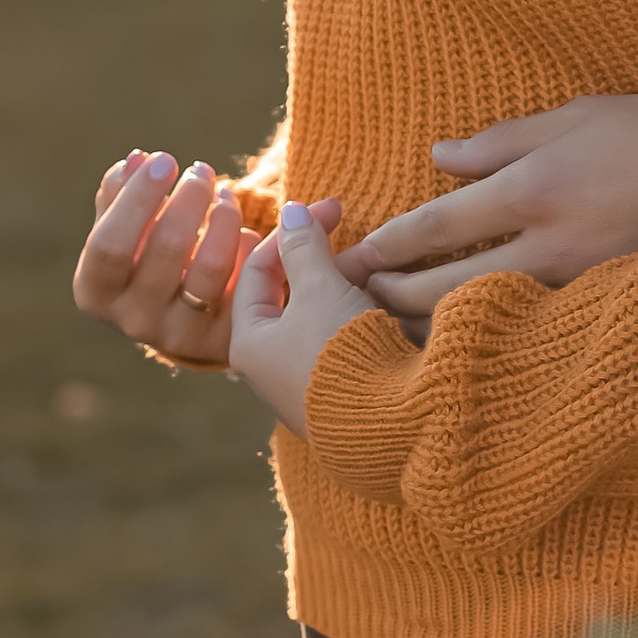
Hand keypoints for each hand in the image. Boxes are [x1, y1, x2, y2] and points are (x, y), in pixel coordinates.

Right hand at [72, 151, 301, 370]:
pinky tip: (244, 229)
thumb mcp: (122, 230)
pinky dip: (249, 245)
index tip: (163, 158)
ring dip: (223, 215)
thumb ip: (121, 194)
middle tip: (201, 170)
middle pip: (167, 247)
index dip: (137, 197)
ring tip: (225, 193)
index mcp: (96, 292)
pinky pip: (245, 280)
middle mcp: (134, 321)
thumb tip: (137, 160)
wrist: (179, 318)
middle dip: (190, 196)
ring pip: (211, 265)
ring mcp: (180, 335)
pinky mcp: (223, 339)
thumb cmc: (141, 258)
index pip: (109, 244)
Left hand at [229, 199, 378, 433]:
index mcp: (249, 343)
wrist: (388, 428)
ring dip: (345, 286)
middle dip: (323, 260)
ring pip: (321, 316)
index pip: (258, 269)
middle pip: (290, 294)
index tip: (331, 209)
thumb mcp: (321, 288)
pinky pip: (343, 340)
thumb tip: (291, 210)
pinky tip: (385, 302)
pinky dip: (359, 315)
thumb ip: (305, 246)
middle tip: (354, 236)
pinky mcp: (340, 395)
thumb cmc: (341, 355)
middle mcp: (270, 367)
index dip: (293, 231)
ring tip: (376, 267)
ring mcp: (305, 383)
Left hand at [334, 89, 637, 319]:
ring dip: (436, 327)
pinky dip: (495, 333)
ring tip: (393, 333)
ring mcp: (582, 282)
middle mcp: (552, 243)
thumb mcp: (577, 115)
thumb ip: (503, 141)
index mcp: (536, 187)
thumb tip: (440, 159)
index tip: (354, 259)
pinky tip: (469, 342)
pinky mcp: (608, 304)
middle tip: (357, 304)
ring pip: (487, 316)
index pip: (440, 226)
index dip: (390, 245)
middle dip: (395, 298)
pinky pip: (535, 324)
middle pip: (449, 287)